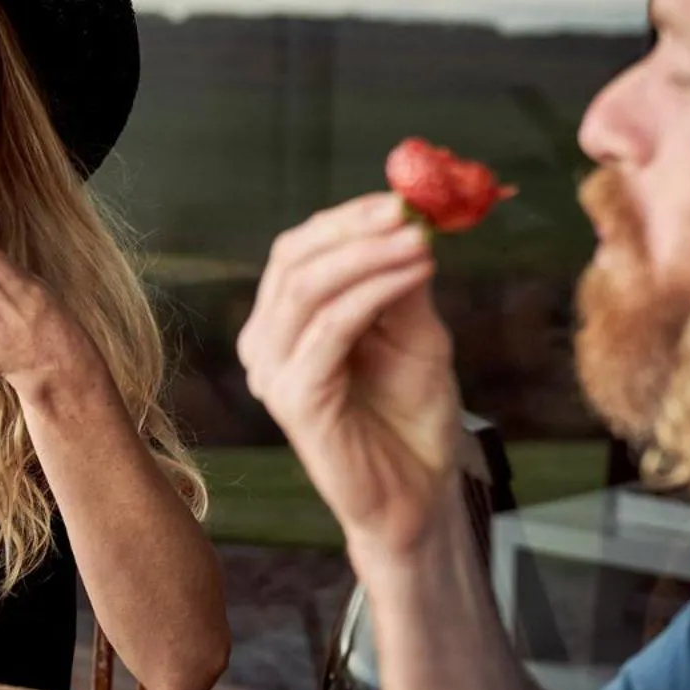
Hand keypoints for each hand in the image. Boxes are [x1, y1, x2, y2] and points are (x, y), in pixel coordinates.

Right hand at [237, 192, 462, 561]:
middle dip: (354, 228)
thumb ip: (402, 281)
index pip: (300, 249)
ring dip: (369, 255)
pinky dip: (372, 293)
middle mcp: (267, 344)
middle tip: (408, 210)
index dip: (348, 217)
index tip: (403, 196)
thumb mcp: (414, 331)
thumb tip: (410, 217)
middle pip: (294, 260)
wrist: (422, 493)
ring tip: (422, 241)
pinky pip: (328, 331)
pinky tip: (413, 275)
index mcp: (286, 322)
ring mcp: (274, 374)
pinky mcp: (295, 402)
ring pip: (308, 289)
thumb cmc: (413, 414)